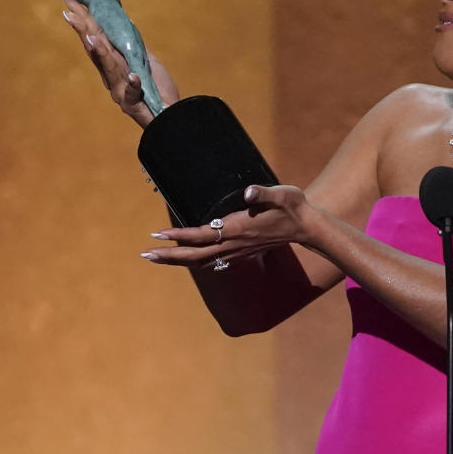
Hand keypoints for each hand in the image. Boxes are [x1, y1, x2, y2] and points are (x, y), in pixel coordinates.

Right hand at [62, 0, 179, 126]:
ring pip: (109, 69)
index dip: (86, 21)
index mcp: (115, 63)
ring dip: (100, 53)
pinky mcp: (132, 104)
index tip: (72, 2)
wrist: (170, 115)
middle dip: (84, 30)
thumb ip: (134, 47)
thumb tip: (125, 23)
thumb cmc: (158, 90)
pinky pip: (133, 93)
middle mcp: (112, 76)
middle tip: (70, 10)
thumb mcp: (147, 62)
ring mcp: (119, 90)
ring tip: (91, 37)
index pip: (97, 38)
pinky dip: (133, 85)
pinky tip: (134, 77)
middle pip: (96, 50)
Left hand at [142, 185, 313, 266]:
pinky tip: (185, 260)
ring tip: (156, 257)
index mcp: (239, 229)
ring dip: (177, 260)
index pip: (203, 235)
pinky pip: (212, 261)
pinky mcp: (241, 252)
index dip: (179, 236)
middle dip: (169, 255)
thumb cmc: (294, 208)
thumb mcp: (282, 195)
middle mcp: (235, 244)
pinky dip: (194, 261)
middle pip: (195, 255)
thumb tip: (249, 192)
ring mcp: (237, 251)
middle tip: (145, 253)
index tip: (159, 234)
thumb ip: (263, 193)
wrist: (307, 228)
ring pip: (201, 261)